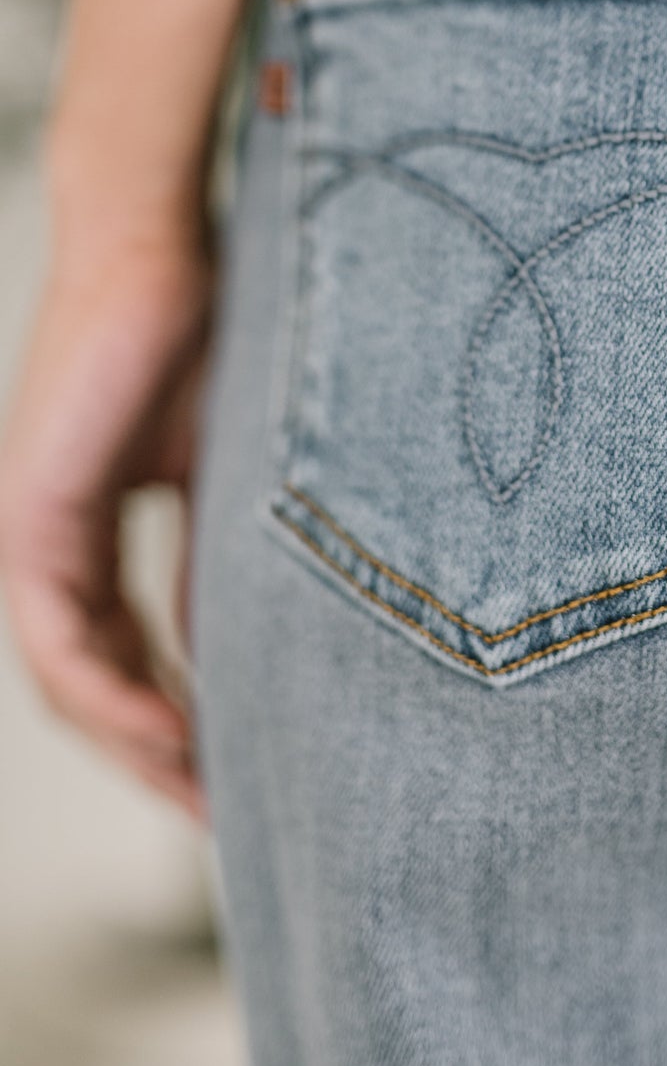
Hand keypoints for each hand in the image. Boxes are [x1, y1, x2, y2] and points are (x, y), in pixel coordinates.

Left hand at [0, 218, 215, 821]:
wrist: (159, 246)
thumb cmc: (207, 336)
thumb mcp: (225, 482)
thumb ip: (215, 568)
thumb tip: (237, 667)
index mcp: (89, 532)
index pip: (126, 656)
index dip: (180, 725)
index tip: (241, 776)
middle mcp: (46, 545)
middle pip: (94, 687)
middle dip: (160, 761)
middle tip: (225, 819)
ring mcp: (28, 536)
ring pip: (71, 682)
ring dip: (139, 748)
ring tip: (208, 796)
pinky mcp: (28, 521)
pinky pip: (60, 644)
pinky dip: (115, 698)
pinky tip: (175, 734)